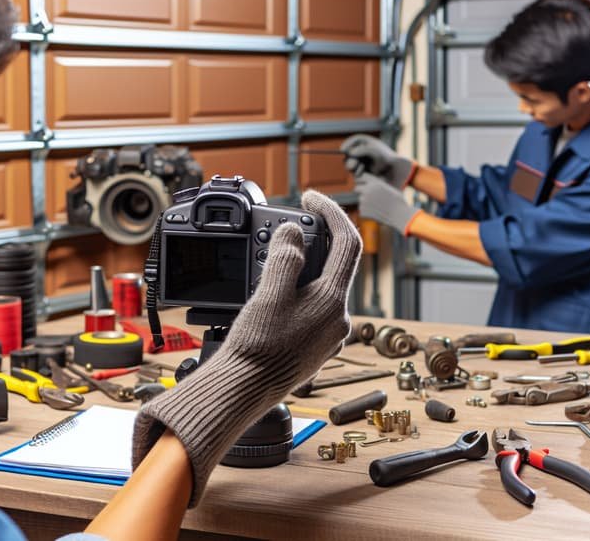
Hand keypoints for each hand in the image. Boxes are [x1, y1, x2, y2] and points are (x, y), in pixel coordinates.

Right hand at [133, 191, 361, 505]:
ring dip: (297, 271)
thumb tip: (293, 232)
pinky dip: (293, 294)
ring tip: (264, 269)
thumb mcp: (269, 294)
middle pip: (331, 266)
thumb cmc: (257, 348)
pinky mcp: (314, 348)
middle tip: (277, 235)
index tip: (311, 198)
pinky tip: (269, 300)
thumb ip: (285, 257)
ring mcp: (327, 336)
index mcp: (333, 301)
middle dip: (308, 244)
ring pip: (318, 289)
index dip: (331, 213)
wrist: (243, 392)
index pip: (346, 243)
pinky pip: (309, 310)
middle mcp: (338, 319)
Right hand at [341, 134, 416, 188]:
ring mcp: (360, 160)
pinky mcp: (360, 169)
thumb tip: (350, 153)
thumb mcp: (374, 151)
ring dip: (353, 166)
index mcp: (363, 142)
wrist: (392, 169)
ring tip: (361, 168)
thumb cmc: (384, 156)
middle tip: (351, 165)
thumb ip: (362, 150)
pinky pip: (353, 171)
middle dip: (348, 159)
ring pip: (349, 164)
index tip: (343, 150)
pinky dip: (357, 172)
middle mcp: (360, 151)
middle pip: (347, 154)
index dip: (346, 146)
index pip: (351, 142)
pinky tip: (363, 172)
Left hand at [354, 173, 420, 234]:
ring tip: (378, 206)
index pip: (362, 177)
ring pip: (360, 200)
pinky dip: (367, 211)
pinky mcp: (363, 210)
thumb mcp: (389, 188)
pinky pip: (362, 210)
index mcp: (375, 183)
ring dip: (366, 202)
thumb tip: (368, 185)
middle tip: (368, 195)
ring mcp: (364, 201)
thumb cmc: (398, 201)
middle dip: (361, 191)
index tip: (362, 182)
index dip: (362, 180)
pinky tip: (377, 213)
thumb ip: (377, 185)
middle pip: (357, 188)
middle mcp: (367, 190)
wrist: (400, 215)